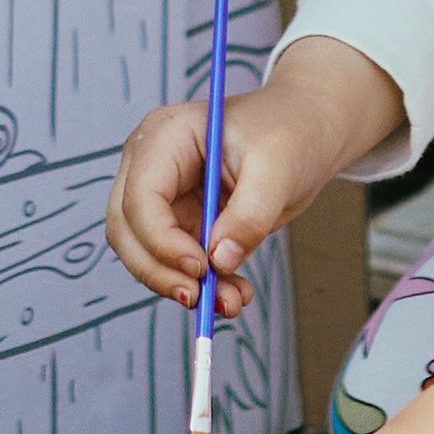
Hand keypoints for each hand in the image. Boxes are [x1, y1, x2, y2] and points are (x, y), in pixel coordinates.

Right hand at [106, 39, 401, 317]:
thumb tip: (218, 262)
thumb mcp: (279, 168)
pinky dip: (200, 287)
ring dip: (181, 286)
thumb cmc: (290, 132)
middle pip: (127, 230)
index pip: (140, 195)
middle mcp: (152, 163)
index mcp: (167, 134)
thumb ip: (249, 214)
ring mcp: (163, 195)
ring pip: (146, 256)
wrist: (305, 132)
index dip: (161, 239)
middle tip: (200, 297)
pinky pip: (175, 266)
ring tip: (232, 300)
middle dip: (160, 270)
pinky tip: (234, 294)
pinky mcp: (180, 223)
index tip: (200, 267)